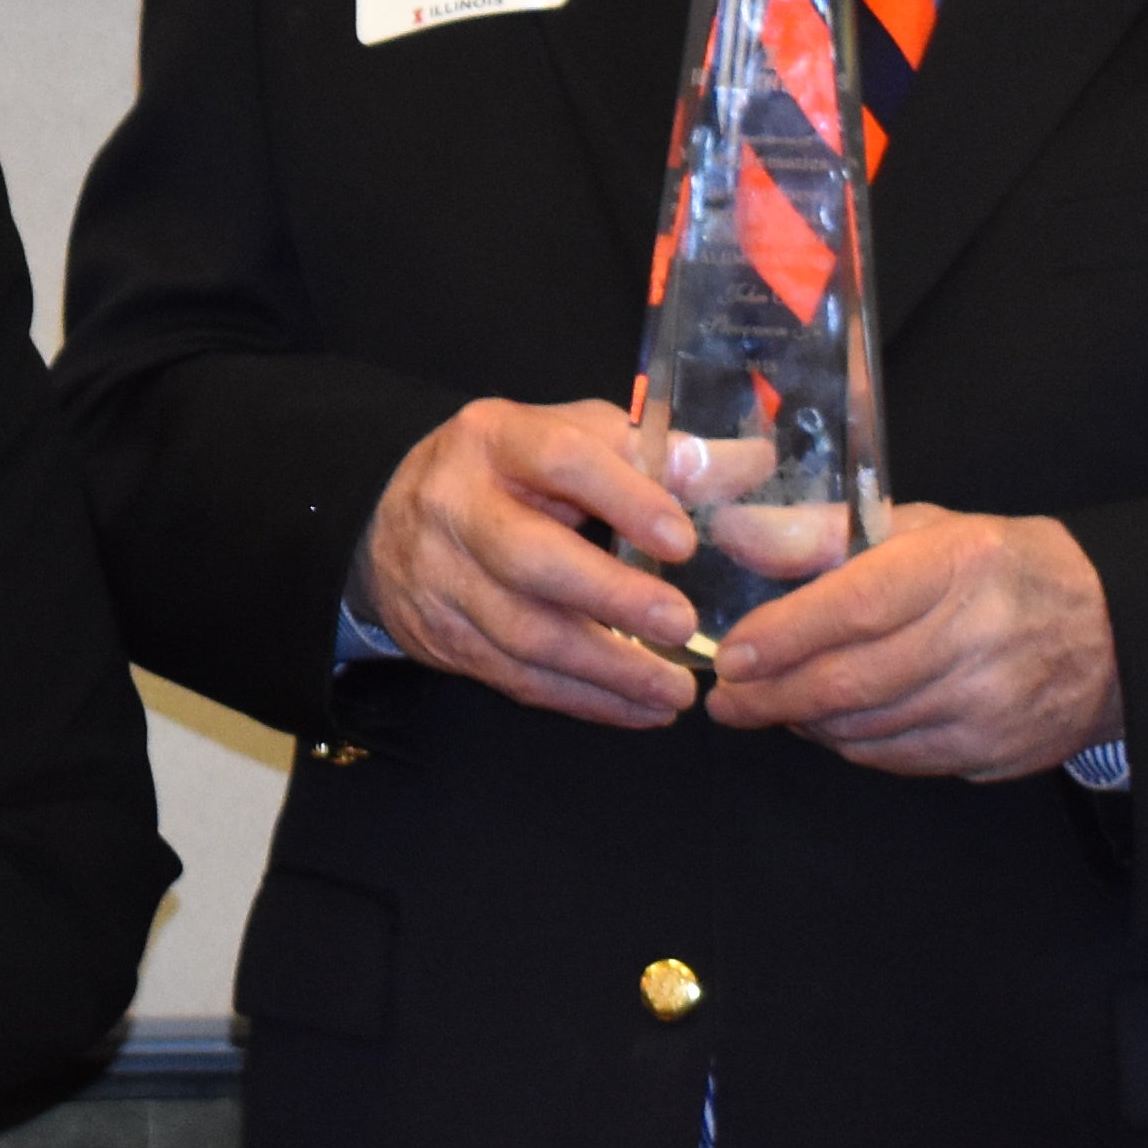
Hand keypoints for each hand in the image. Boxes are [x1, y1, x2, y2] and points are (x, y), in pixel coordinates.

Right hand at [357, 399, 711, 727]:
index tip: (685, 541)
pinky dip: (584, 699)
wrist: (397, 520)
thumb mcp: (573, 438)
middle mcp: (455, 503)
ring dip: (607, 670)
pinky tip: (638, 709)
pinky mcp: (441, 637)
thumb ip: (658, 454)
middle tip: (683, 627)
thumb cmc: (511, 474)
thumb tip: (749, 464)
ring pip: (523, 633)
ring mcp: (439, 576)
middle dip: (611, 598)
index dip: (625, 499)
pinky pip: (516, 678)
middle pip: (529, 557)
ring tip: (676, 690)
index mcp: (495, 438)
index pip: (560, 460)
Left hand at [701, 507, 1121, 777]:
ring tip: (769, 705)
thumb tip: (737, 537)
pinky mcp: (995, 752)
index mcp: (960, 564)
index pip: (857, 607)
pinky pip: (898, 759)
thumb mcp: (923, 529)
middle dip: (773, 696)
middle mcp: (980, 637)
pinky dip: (848, 744)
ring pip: (868, 729)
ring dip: (804, 722)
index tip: (732, 656)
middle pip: (854, 681)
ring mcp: (992, 704)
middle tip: (728, 699)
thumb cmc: (996, 568)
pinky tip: (824, 724)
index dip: (785, 636)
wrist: (1110, 632)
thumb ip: (826, 534)